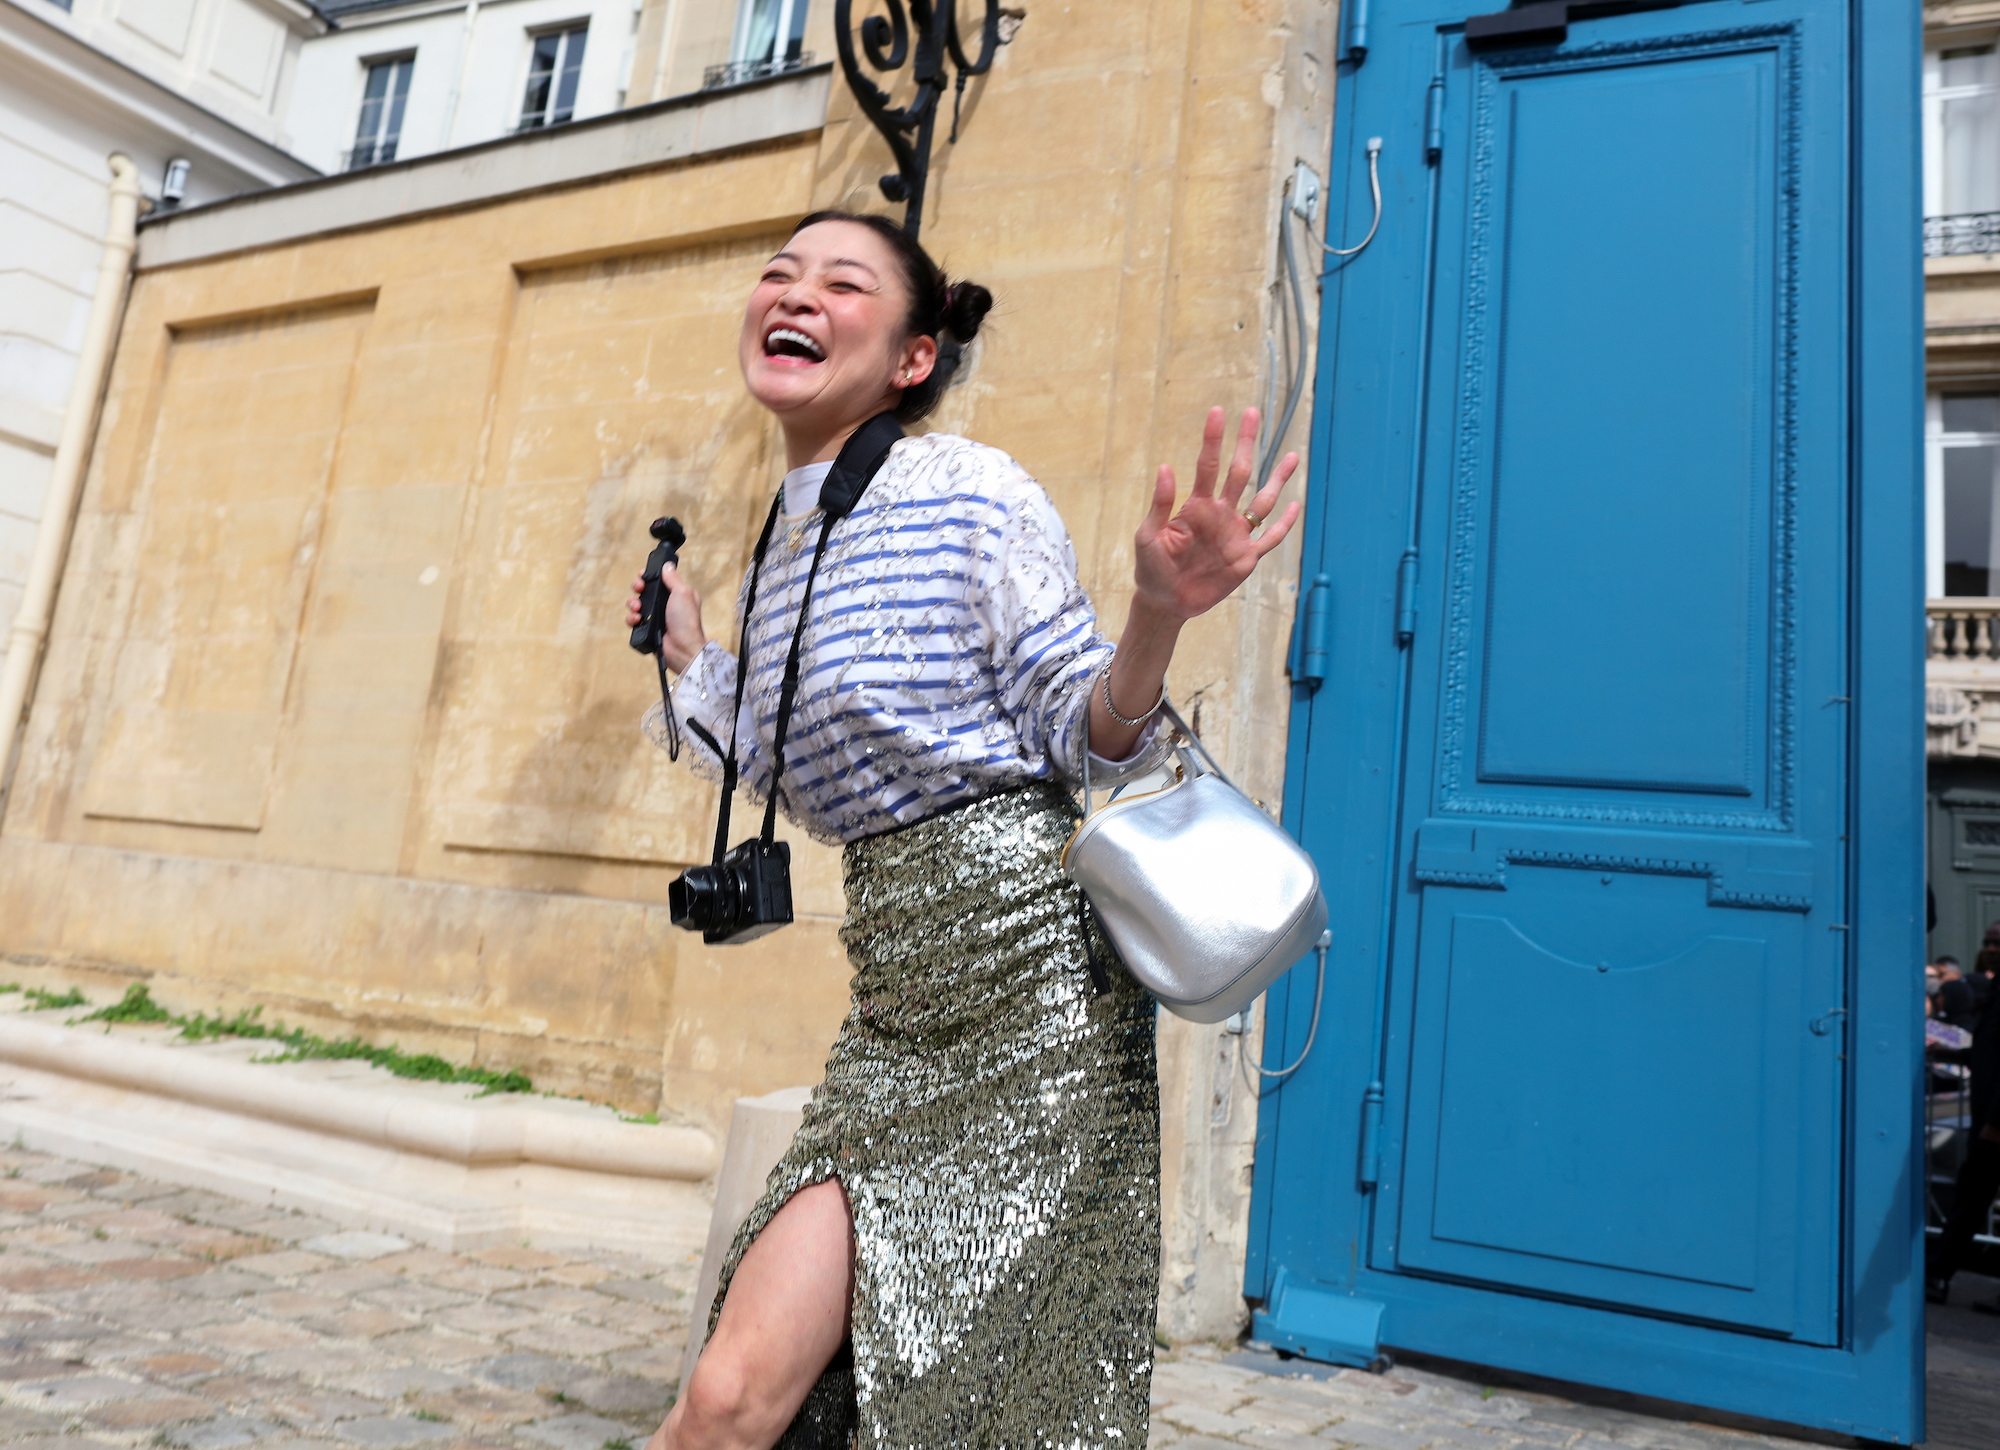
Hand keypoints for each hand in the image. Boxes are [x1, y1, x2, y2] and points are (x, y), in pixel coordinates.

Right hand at [625, 566, 707, 673]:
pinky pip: (633, 620)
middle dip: (638, 587)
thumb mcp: (683, 593)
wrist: (682, 648)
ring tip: (638, 608)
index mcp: (676, 594)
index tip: (643, 575)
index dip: (648, 577)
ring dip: (633, 604)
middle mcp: (665, 605)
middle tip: (639, 589)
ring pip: (636, 605)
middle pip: (644, 590)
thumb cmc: (687, 621)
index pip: (658, 580)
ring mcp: (656, 617)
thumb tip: (668, 565)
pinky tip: (637, 619)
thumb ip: (673, 578)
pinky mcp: (647, 629)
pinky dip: (632, 619)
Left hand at [1133, 406, 1300, 623]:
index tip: (1218, 412)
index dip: (1213, 440)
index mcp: (1196, 507)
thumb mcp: (1148, 536)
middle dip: (1245, 443)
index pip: (1208, 466)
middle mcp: (1220, 515)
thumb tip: (1166, 467)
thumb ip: (1160, 505)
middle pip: (1239, 473)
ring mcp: (1235, 535)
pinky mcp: (1246, 559)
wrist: (1165, 602)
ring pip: (1262, 501)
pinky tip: (1294, 506)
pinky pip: (1270, 539)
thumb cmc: (1151, 568)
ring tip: (1293, 456)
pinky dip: (1283, 524)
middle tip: (1251, 413)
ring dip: (1277, 479)